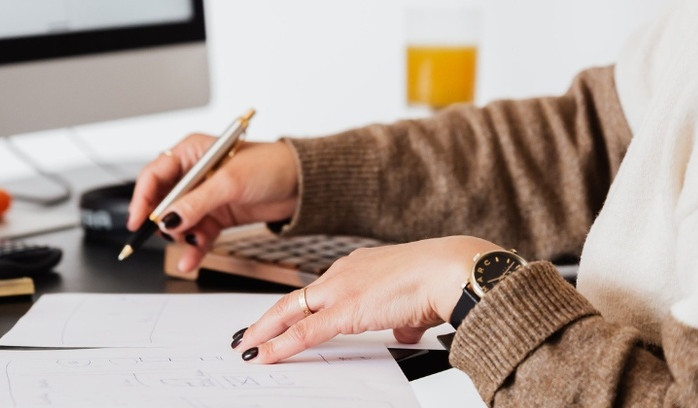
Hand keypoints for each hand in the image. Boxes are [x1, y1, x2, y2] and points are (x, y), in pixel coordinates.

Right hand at [128, 134, 299, 271]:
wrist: (302, 184)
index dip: (142, 198)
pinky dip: (193, 248)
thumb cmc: (271, 166)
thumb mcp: (230, 182)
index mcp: (191, 152)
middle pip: (163, 200)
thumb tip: (168, 218)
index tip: (138, 221)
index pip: (154, 175)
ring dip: (181, 237)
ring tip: (190, 244)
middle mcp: (194, 174)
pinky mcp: (216, 216)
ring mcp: (205, 197)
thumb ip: (196, 202)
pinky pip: (196, 234)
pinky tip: (190, 260)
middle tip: (168, 234)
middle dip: (163, 220)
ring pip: (179, 221)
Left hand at [232, 236, 501, 363]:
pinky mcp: (345, 311)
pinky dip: (280, 344)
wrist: (450, 270)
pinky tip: (264, 355)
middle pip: (296, 297)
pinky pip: (304, 331)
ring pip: (291, 311)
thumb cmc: (440, 281)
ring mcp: (341, 290)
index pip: (320, 289)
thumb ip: (402, 318)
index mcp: (361, 266)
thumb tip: (403, 330)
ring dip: (266, 330)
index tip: (284, 316)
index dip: (299, 305)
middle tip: (248, 331)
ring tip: (247, 346)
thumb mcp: (415, 303)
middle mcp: (345, 272)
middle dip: (269, 317)